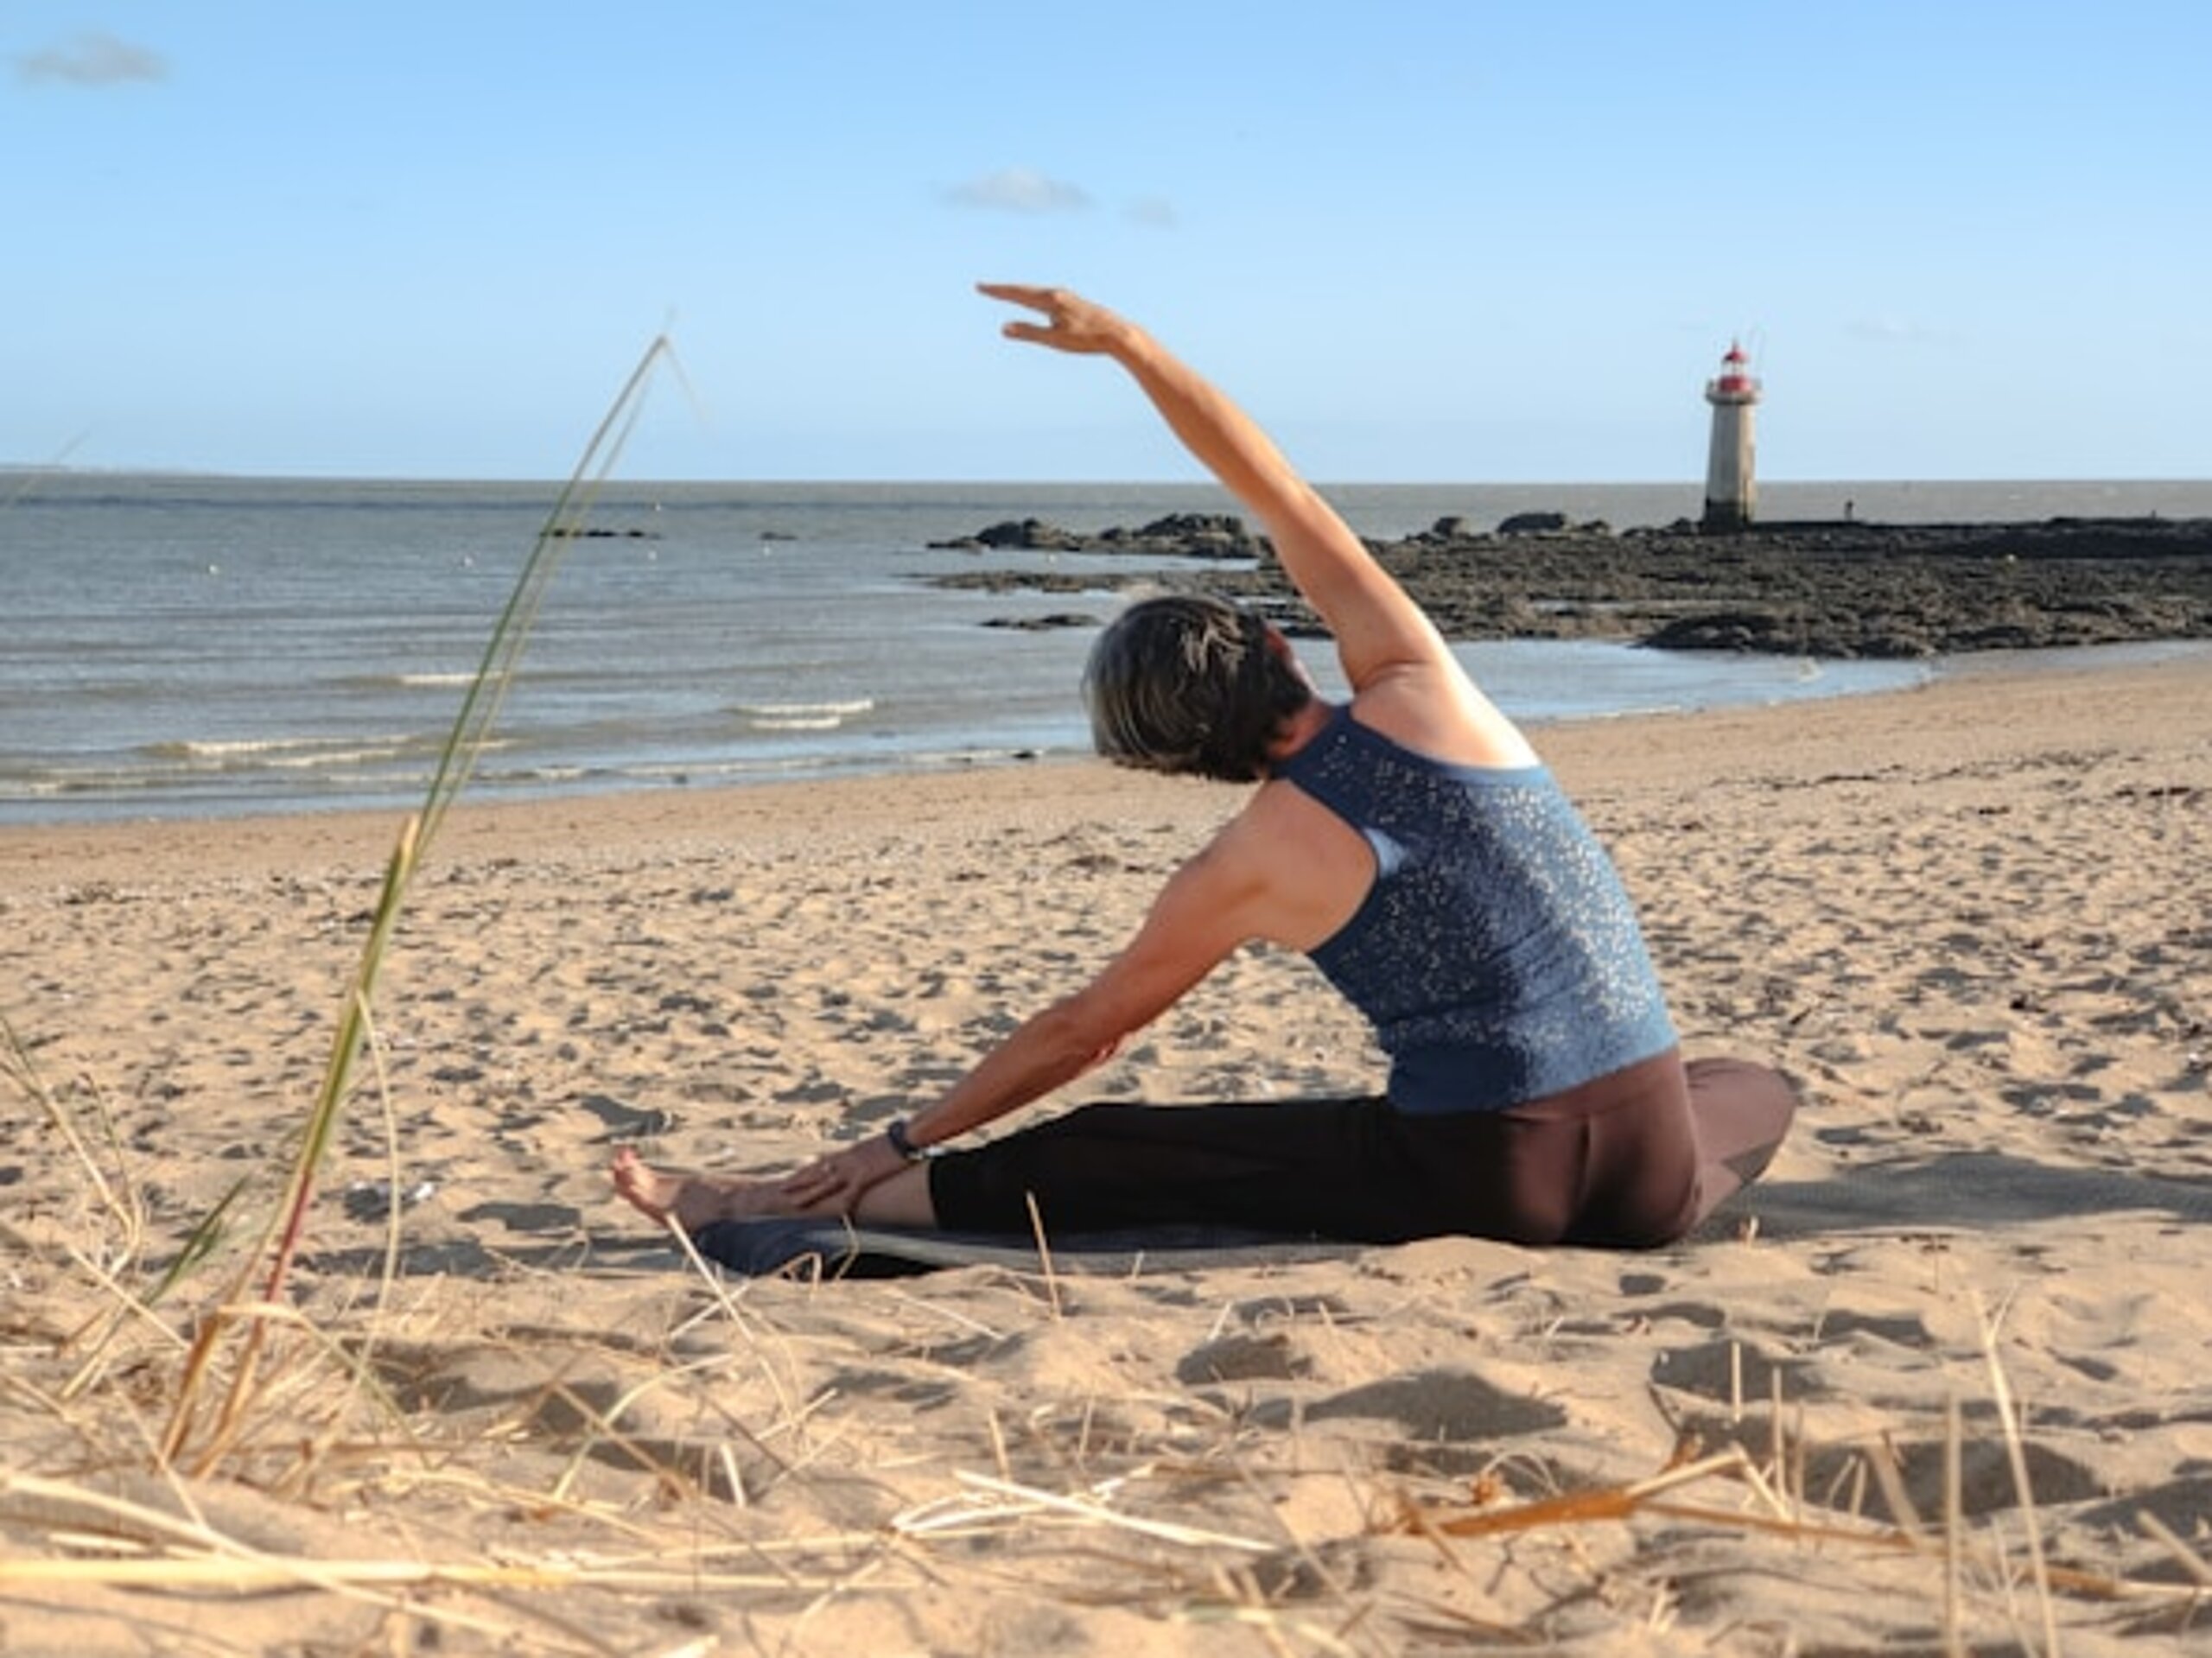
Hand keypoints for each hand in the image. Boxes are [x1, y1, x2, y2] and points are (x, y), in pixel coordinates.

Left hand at [777, 1131, 907, 1214]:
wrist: (905, 1137)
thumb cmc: (893, 1141)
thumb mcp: (871, 1148)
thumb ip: (861, 1155)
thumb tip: (858, 1159)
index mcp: (847, 1154)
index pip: (820, 1164)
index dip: (804, 1172)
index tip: (791, 1178)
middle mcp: (845, 1160)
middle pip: (816, 1172)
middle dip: (798, 1182)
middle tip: (781, 1190)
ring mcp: (854, 1169)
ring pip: (825, 1183)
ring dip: (809, 1193)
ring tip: (794, 1203)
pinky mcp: (866, 1176)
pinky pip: (852, 1193)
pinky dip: (843, 1203)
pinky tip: (835, 1213)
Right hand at [978, 282, 1136, 356]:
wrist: (1118, 334)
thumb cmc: (1087, 339)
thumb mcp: (1055, 339)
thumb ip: (1030, 332)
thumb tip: (1005, 328)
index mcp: (1051, 300)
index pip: (1017, 294)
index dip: (997, 291)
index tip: (980, 287)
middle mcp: (1057, 294)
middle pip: (1024, 290)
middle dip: (1003, 290)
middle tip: (984, 287)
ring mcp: (1067, 297)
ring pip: (1036, 293)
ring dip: (1018, 292)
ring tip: (1004, 293)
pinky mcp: (1074, 303)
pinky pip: (1047, 298)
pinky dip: (1033, 298)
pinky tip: (1036, 302)